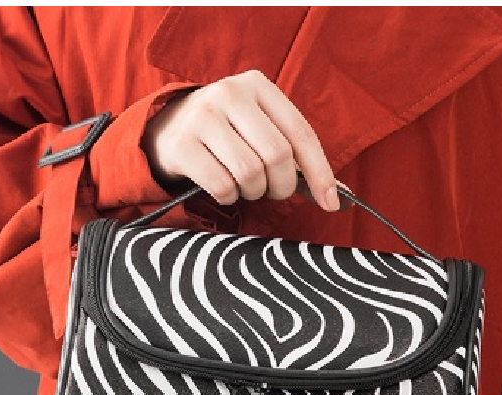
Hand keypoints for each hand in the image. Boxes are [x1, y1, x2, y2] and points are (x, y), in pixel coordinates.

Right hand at [141, 69, 347, 210]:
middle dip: (281, 186)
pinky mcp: (182, 145)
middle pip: (277, 156)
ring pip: (250, 173)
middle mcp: (230, 93)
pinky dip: (229, 198)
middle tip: (273, 191)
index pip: (301, 133)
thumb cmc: (226, 135)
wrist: (167, 129)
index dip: (320, 173)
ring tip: (245, 186)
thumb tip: (335, 196)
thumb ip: (293, 154)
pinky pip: (222, 186)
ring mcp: (203, 117)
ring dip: (253, 192)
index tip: (331, 203)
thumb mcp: (258, 129)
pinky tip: (224, 189)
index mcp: (258, 85)